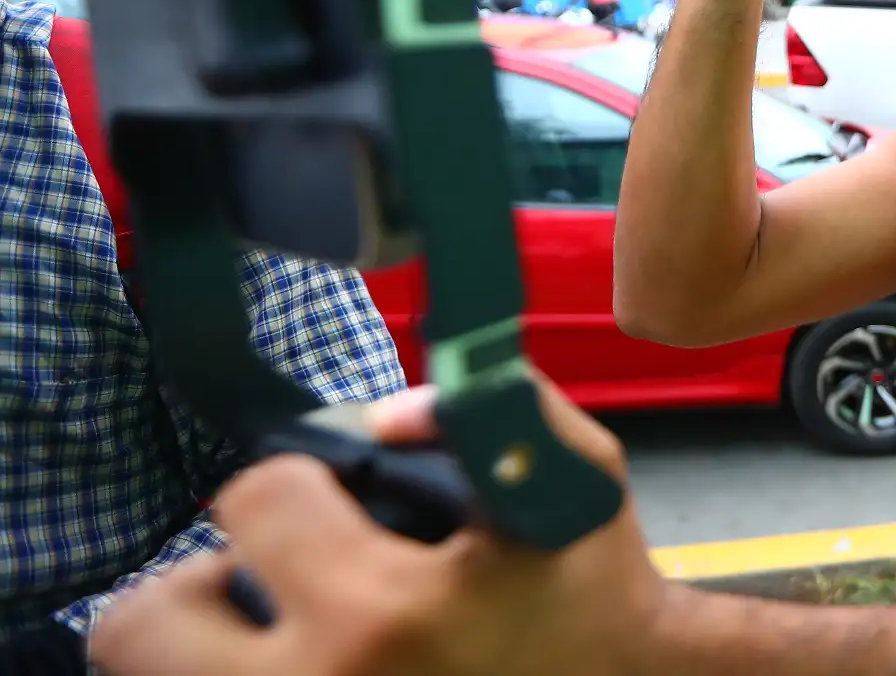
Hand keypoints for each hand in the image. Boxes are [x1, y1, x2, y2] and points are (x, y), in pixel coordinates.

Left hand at [91, 378, 661, 675]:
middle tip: (265, 583)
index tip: (336, 504)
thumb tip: (384, 414)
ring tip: (284, 634)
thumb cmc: (596, 588)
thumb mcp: (577, 475)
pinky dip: (244, 675)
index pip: (254, 499)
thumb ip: (490, 407)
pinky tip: (306, 664)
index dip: (295, 483)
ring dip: (208, 647)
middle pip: (139, 627)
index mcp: (381, 610)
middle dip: (197, 587)